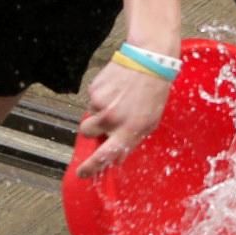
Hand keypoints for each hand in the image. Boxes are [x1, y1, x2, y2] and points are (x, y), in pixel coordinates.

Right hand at [76, 59, 173, 178]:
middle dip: (92, 130)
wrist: (149, 62)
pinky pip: (92, 100)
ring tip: (116, 100)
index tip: (82, 172)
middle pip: (88, 134)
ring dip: (98, 112)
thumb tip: (116, 156)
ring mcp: (101, 104)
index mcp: (129, 131)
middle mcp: (112, 119)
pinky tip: (116, 88)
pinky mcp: (94, 89)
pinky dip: (101, 96)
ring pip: (90, 115)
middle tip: (105, 119)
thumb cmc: (152, 93)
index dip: (90, 167)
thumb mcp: (150, 122)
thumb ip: (131, 140)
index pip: (104, 156)